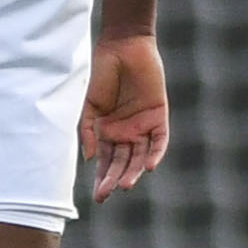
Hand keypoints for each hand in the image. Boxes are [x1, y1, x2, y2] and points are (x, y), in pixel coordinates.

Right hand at [87, 30, 171, 196]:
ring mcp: (142, 125)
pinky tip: (147, 166)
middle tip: (108, 195)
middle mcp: (125, 132)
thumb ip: (87, 130)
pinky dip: (154, 153)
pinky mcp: (158, 116)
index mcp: (105, 131)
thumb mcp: (87, 105)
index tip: (98, 197)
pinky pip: (159, 140)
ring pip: (140, 155)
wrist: (122, 49)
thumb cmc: (100, 73)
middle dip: (114, 179)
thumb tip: (88, 158)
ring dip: (133, 171)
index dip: (102, 179)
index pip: (104, 161)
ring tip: (125, 186)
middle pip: (121, 162)